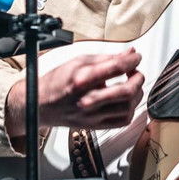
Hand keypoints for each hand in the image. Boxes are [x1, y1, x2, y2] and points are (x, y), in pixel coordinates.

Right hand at [5, 49, 144, 141]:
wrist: (40, 104)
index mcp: (82, 79)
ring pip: (128, 108)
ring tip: (132, 85)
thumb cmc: (57, 82)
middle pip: (126, 91)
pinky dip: (130, 109)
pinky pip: (122, 121)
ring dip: (136, 94)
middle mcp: (87, 99)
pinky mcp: (95, 126)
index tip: (136, 56)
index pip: (116, 68)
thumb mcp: (78, 61)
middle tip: (136, 72)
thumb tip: (128, 53)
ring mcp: (92, 115)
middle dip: (138, 78)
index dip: (132, 60)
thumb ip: (106, 58)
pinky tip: (127, 100)